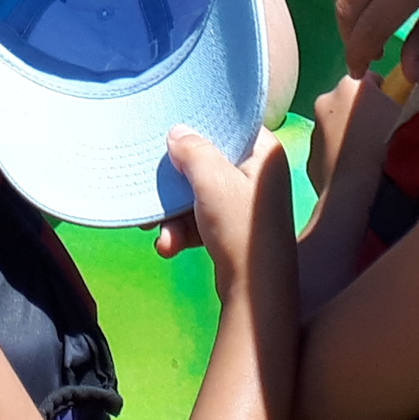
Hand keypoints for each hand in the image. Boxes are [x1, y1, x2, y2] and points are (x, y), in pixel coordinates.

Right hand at [152, 126, 290, 285]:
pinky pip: (202, 217)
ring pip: (199, 193)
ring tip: (159, 232)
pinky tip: (168, 247)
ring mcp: (246, 203)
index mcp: (264, 153)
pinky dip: (184, 230)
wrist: (255, 294)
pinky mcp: (234, 229)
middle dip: (177, 184)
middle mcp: (258, 174)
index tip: (171, 131)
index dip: (200, 127)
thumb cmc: (239, 228)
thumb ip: (192, 150)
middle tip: (154, 191)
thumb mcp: (212, 182)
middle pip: (208, 163)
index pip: (229, 125)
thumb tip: (178, 132)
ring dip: (174, 213)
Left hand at [306, 72, 401, 193]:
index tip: (397, 112)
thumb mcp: (411, 117)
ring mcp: (314, 129)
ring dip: (351, 136)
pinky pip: (330, 151)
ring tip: (371, 159)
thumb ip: (405, 102)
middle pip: (351, 101)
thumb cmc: (390, 150)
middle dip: (365, 113)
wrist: (357, 193)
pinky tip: (356, 173)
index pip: (372, 79)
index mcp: (352, 84)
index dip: (387, 94)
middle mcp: (326, 100)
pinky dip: (340, 157)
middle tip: (385, 136)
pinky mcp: (309, 157)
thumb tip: (403, 103)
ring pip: (337, 126)